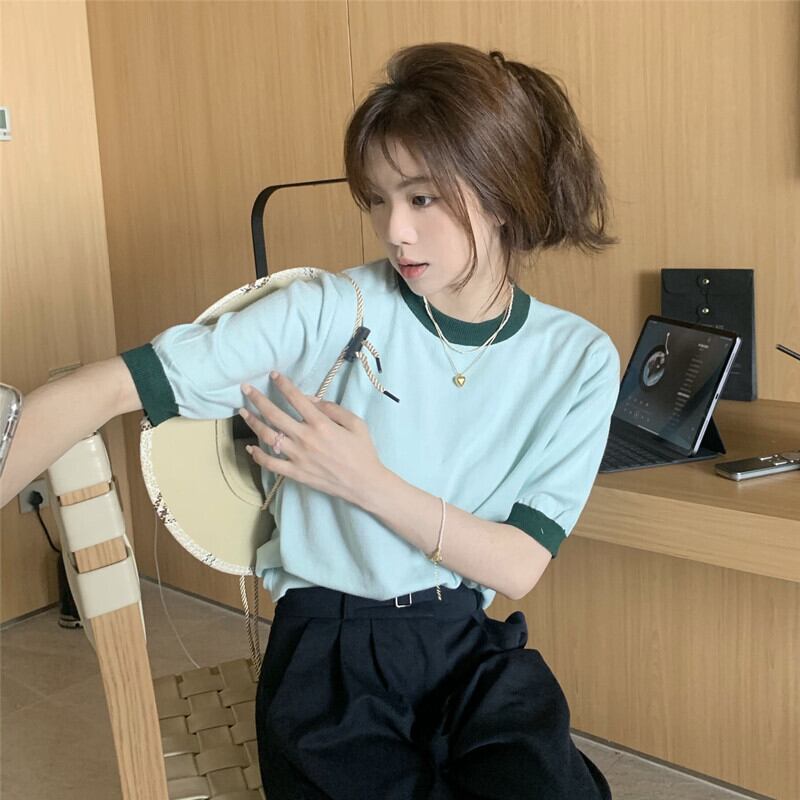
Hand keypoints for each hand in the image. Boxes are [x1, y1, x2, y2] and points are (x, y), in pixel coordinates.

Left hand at [239, 371, 384, 506]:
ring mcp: (298, 456)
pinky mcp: (295, 472)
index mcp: (321, 424)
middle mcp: (305, 438)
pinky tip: (250, 447)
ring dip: (253, 422)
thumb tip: (311, 400)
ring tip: (243, 412)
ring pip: (267, 436)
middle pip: (274, 414)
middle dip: (258, 399)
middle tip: (245, 389)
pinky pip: (271, 463)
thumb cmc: (363, 452)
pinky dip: (257, 455)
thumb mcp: (356, 423)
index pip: (296, 399)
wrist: (364, 483)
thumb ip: (333, 409)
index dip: (283, 384)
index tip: (273, 375)